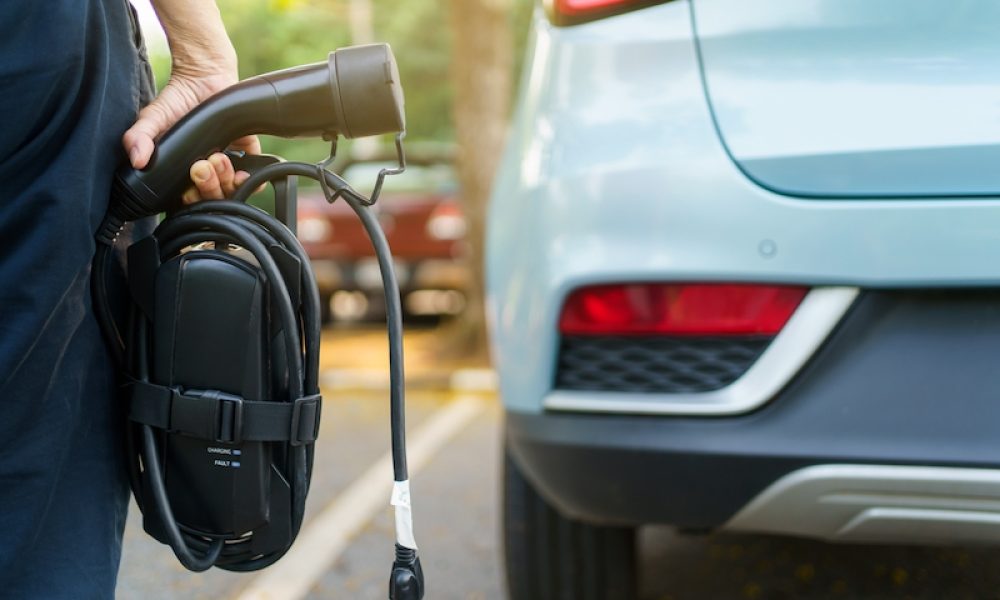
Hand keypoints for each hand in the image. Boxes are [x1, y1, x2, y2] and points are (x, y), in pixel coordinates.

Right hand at [122, 68, 260, 203]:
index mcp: (182, 173)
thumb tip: (136, 159)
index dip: (190, 202)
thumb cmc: (177, 101)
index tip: (187, 190)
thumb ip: (139, 136)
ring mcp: (226, 166)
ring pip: (231, 192)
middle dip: (208, 188)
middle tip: (201, 167)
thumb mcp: (153, 118)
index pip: (189, 202)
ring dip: (225, 180)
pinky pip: (254, 179)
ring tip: (217, 157)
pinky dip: (251, 181)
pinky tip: (242, 171)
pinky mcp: (247, 155)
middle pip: (211, 200)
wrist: (205, 79)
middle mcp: (205, 174)